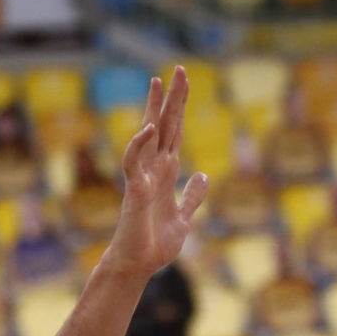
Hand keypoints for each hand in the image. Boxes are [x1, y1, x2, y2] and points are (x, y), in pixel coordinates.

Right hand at [106, 68, 207, 274]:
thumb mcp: (183, 217)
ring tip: (158, 82)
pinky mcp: (134, 189)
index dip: (178, 108)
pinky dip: (140, 143)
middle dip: (172, 98)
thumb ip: (192, 196)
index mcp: (167, 172)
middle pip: (165, 125)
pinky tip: (149, 127)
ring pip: (148, 135)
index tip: (183, 82)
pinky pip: (134, 161)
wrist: (138, 266)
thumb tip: (202, 176)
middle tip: (179, 69)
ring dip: (153, 109)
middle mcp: (154, 168)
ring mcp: (143, 176)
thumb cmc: (155, 244)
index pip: (174, 132)